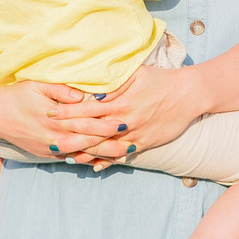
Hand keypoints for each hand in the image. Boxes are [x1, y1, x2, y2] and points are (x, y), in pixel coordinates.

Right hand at [0, 81, 121, 159]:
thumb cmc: (17, 94)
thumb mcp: (38, 85)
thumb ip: (62, 89)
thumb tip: (82, 94)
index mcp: (58, 119)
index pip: (89, 124)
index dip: (109, 125)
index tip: (127, 124)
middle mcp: (56, 137)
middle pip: (90, 143)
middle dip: (112, 144)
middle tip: (134, 144)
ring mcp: (51, 148)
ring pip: (82, 154)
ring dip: (103, 155)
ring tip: (122, 156)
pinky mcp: (46, 154)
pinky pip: (70, 159)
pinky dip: (86, 160)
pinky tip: (100, 162)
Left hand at [64, 64, 210, 163]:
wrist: (189, 94)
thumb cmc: (161, 80)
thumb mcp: (136, 73)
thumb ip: (113, 81)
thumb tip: (92, 87)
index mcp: (120, 100)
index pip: (87, 108)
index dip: (67, 111)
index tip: (49, 112)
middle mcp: (125, 119)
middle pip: (92, 130)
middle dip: (69, 134)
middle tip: (50, 137)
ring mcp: (135, 133)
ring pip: (106, 146)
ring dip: (85, 152)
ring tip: (67, 155)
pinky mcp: (144, 143)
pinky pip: (123, 154)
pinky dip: (108, 161)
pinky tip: (94, 166)